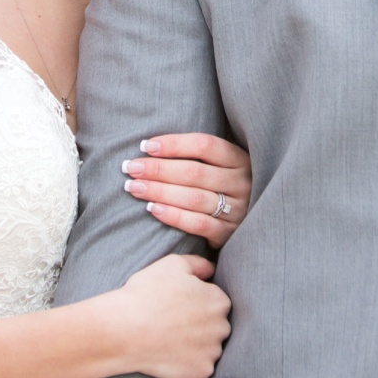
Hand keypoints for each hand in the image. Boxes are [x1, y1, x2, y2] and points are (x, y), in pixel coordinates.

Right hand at [108, 252, 230, 377]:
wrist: (124, 330)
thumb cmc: (146, 294)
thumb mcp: (171, 264)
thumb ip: (198, 263)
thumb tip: (211, 270)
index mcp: (218, 301)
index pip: (216, 302)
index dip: (196, 302)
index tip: (177, 305)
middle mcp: (222, 327)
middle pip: (216, 326)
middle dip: (200, 325)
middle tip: (172, 322)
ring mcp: (212, 352)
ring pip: (209, 348)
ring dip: (195, 345)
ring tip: (168, 339)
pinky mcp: (202, 372)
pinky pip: (199, 368)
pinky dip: (187, 364)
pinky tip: (168, 355)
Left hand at [121, 132, 252, 248]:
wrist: (247, 223)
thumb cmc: (218, 185)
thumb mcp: (217, 165)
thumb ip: (193, 155)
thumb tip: (148, 145)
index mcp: (239, 158)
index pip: (204, 145)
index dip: (173, 144)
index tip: (144, 146)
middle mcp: (241, 182)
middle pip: (194, 173)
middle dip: (158, 170)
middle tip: (130, 168)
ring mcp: (238, 209)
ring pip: (194, 198)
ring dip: (160, 192)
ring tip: (134, 188)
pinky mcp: (230, 233)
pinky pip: (199, 224)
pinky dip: (174, 216)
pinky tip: (152, 209)